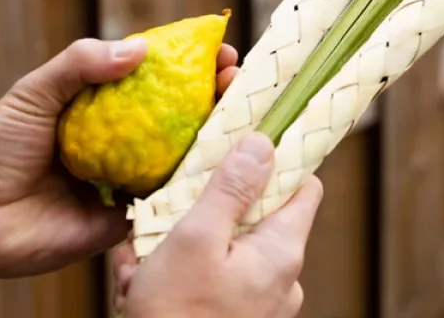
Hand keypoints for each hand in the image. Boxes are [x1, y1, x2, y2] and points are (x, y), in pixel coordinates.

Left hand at [0, 35, 239, 277]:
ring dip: (216, 141)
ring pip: (183, 161)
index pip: (162, 82)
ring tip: (243, 121)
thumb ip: (81, 64)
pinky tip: (221, 174)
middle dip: (218, 99)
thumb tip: (138, 48)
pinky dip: (193, 191)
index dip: (196, 67)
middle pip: (184, 118)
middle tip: (239, 82)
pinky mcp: (124, 222)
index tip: (223, 51)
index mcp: (107, 111)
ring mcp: (127, 183)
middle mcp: (125, 145)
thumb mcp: (35, 92)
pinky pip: (165, 207)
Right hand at [112, 133, 323, 317]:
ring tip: (140, 261)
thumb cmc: (177, 317)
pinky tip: (139, 285)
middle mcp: (282, 279)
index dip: (277, 161)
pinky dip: (177, 278)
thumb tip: (262, 142)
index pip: (304, 185)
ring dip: (181, 247)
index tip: (243, 147)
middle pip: (254, 217)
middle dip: (208, 210)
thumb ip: (230, 189)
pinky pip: (210, 285)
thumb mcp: (196, 240)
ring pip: (223, 252)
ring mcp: (260, 305)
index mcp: (282, 251)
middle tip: (165, 214)